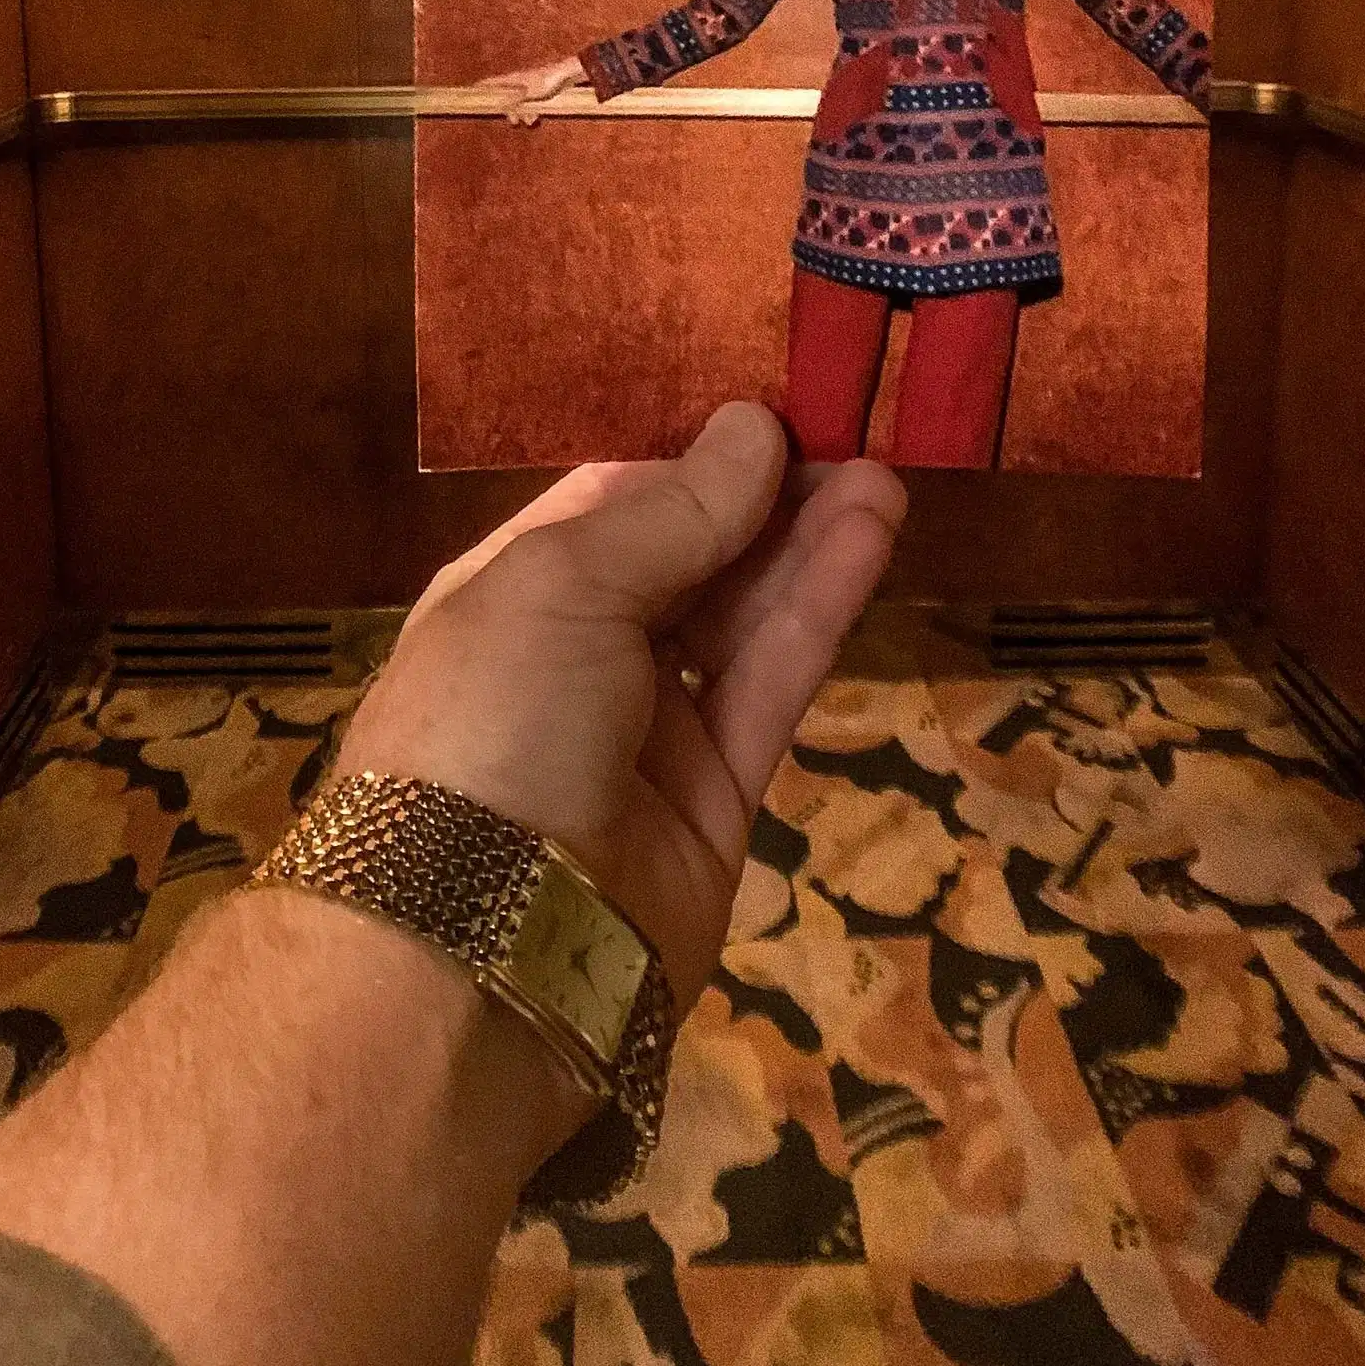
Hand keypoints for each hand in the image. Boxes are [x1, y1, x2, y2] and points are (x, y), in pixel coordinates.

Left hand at [337, 402, 906, 1019]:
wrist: (479, 949)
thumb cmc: (491, 722)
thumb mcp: (560, 586)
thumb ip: (672, 515)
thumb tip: (754, 426)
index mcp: (508, 593)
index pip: (612, 504)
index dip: (693, 460)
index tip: (776, 416)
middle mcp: (575, 656)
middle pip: (686, 560)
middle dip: (764, 501)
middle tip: (855, 436)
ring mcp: (647, 733)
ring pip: (740, 619)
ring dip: (807, 547)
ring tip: (885, 477)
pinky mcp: (716, 800)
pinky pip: (770, 686)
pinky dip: (818, 612)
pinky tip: (869, 540)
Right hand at [479, 54, 586, 122]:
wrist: (566, 75)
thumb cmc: (546, 81)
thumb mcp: (529, 94)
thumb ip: (514, 100)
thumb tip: (500, 105)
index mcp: (511, 80)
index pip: (490, 83)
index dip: (480, 88)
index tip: (470, 92)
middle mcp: (516, 84)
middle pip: (505, 98)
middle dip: (508, 111)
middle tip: (513, 120)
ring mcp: (527, 88)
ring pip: (518, 104)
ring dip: (523, 114)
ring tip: (530, 121)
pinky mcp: (537, 92)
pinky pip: (529, 105)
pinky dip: (532, 112)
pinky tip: (537, 118)